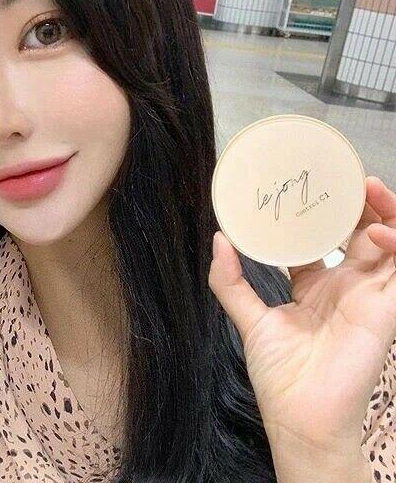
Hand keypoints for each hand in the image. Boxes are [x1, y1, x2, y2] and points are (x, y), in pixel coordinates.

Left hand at [208, 176, 395, 470]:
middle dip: (356, 204)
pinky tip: (380, 232)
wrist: (300, 418)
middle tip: (344, 178)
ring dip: (384, 213)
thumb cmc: (280, 374)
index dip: (319, 212)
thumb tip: (218, 238)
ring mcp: (369, 296)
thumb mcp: (249, 319)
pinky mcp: (387, 311)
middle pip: (360, 232)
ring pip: (390, 244)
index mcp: (316, 284)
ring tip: (368, 188)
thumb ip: (230, 281)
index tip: (304, 186)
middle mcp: (346, 285)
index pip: (324, 238)